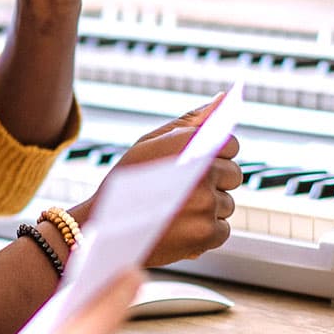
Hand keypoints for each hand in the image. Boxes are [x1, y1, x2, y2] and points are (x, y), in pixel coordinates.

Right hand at [75, 97, 240, 265]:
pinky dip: (204, 233)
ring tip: (174, 212)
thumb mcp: (149, 144)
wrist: (100, 229)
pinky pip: (222, 230)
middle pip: (233, 175)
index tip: (198, 164)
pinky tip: (179, 229)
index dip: (216, 154)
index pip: (231, 144)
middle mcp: (202, 173)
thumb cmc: (124, 184)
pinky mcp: (207, 234)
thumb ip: (189, 121)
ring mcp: (206, 206)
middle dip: (213, 183)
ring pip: (227, 204)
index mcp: (188, 144)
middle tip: (181, 192)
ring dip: (207, 210)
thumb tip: (223, 99)